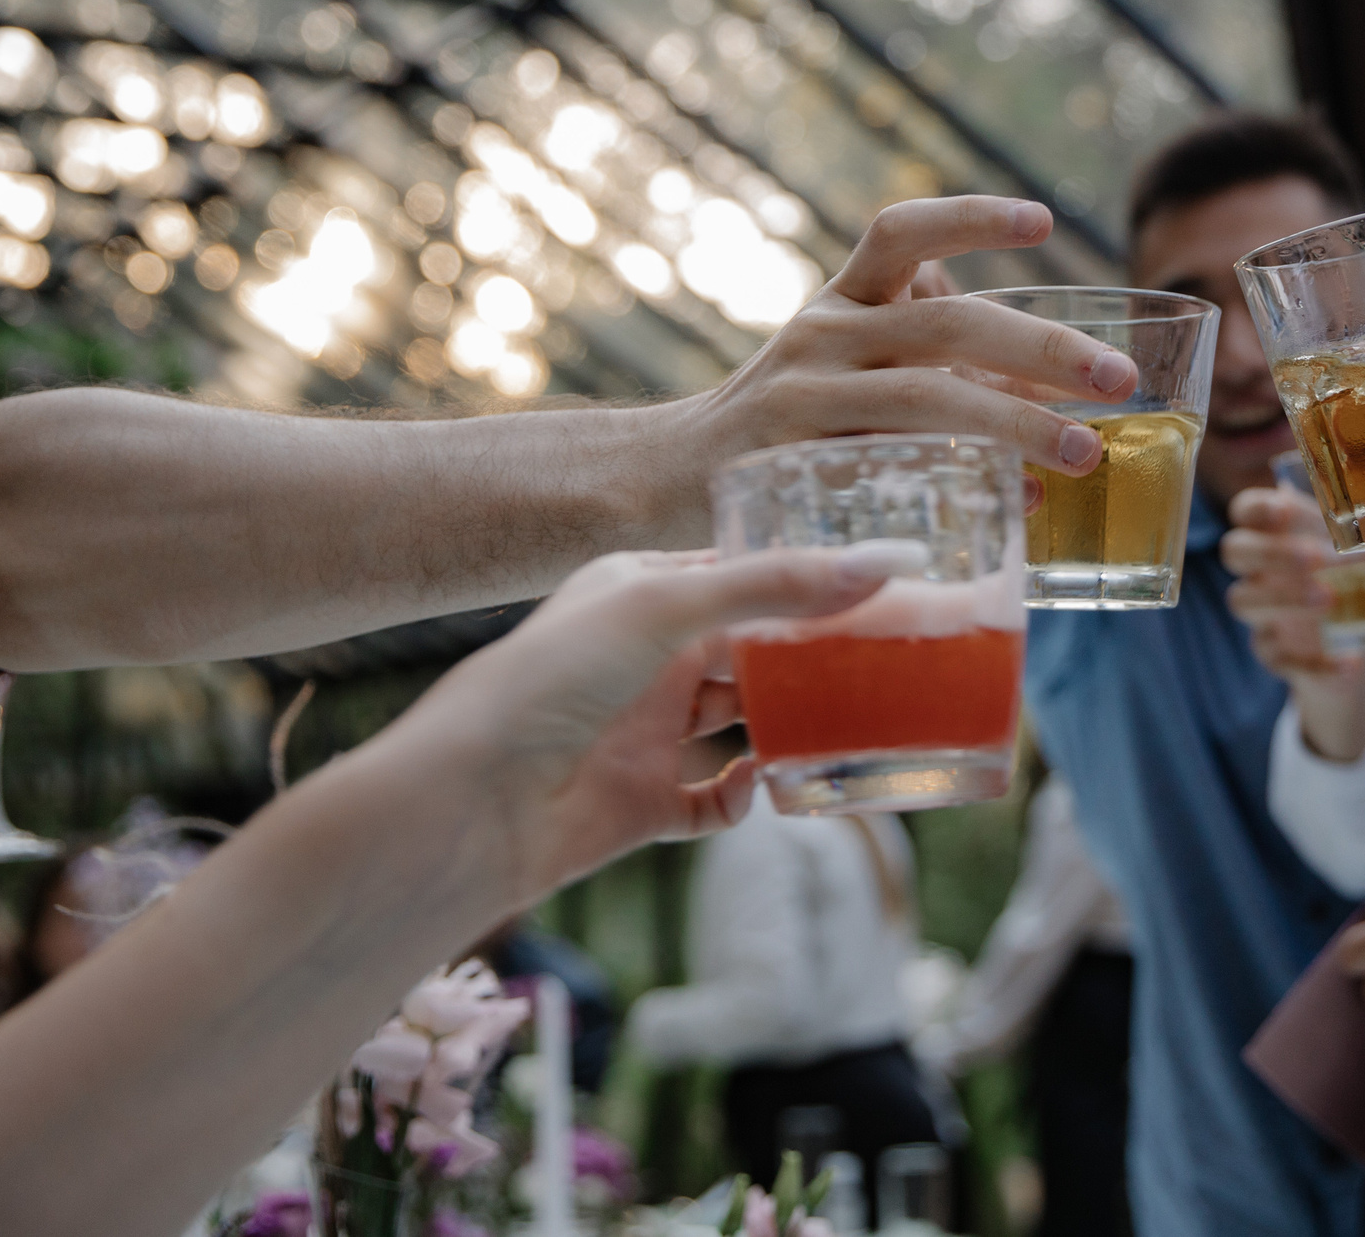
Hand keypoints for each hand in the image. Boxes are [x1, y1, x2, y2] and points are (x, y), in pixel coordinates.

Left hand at [388, 542, 920, 903]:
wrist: (471, 803)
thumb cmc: (550, 680)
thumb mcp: (668, 608)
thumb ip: (777, 586)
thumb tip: (888, 561)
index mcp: (644, 592)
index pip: (746, 575)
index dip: (812, 581)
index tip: (887, 584)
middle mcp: (648, 659)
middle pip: (756, 650)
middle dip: (817, 655)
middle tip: (893, 656)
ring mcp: (647, 733)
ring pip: (747, 722)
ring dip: (793, 724)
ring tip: (854, 719)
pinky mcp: (644, 803)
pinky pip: (718, 800)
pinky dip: (747, 796)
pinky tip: (761, 786)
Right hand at [692, 197, 1139, 477]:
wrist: (661, 478)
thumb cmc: (787, 420)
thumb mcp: (844, 362)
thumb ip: (926, 351)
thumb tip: (1044, 375)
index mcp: (841, 299)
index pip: (900, 233)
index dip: (970, 217)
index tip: (1043, 221)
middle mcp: (822, 336)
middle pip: (944, 324)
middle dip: (1041, 348)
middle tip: (1117, 377)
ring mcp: (803, 401)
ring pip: (927, 399)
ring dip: (1017, 423)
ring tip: (1086, 450)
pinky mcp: (791, 468)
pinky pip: (894, 470)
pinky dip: (968, 484)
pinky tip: (1022, 500)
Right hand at [1221, 486, 1364, 762]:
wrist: (1359, 647)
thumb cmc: (1360, 582)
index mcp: (1281, 533)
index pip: (1247, 509)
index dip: (1258, 508)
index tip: (1285, 511)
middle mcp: (1262, 569)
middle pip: (1234, 550)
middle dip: (1270, 552)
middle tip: (1316, 559)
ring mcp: (1263, 612)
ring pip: (1242, 600)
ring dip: (1284, 599)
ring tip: (1331, 602)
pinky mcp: (1275, 653)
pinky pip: (1275, 657)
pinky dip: (1312, 662)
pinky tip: (1348, 662)